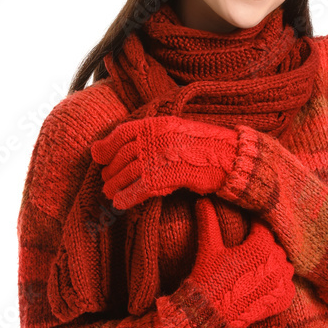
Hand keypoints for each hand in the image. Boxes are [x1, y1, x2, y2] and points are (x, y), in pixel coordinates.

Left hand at [90, 115, 239, 208]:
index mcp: (158, 124)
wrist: (230, 158)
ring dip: (115, 186)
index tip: (97, 156)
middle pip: (123, 156)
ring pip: (127, 174)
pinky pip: (138, 189)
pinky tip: (120, 204)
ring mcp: (160, 157)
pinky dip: (126, 198)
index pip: (122, 133)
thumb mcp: (179, 131)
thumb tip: (131, 144)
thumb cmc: (207, 147)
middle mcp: (155, 138)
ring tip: (109, 194)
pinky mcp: (166, 177)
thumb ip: (154, 135)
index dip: (107, 146)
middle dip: (110, 170)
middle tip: (105, 181)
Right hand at [186, 198, 294, 327]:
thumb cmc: (209, 278)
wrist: (211, 314)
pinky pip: (289, 286)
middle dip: (264, 246)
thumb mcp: (209, 248)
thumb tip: (202, 199)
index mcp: (261, 246)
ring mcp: (282, 283)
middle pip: (275, 246)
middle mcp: (277, 262)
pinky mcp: (283, 300)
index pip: (263, 227)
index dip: (254, 227)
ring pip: (285, 265)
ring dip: (274, 264)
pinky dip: (279, 284)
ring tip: (258, 267)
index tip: (247, 227)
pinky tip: (265, 285)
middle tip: (249, 250)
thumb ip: (209, 221)